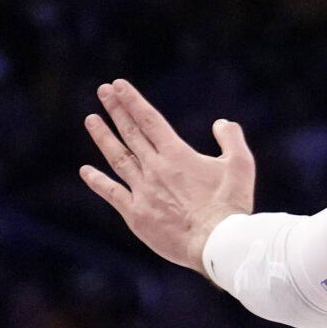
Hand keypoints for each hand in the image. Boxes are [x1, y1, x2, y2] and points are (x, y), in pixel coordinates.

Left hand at [80, 80, 255, 274]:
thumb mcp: (241, 165)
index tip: (118, 85)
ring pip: (117, 158)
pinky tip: (85, 171)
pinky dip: (97, 181)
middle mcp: (155, 168)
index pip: (149, 120)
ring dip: (103, 137)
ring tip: (90, 119)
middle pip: (131, 133)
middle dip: (116, 110)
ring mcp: (142, 191)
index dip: (132, 101)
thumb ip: (231, 139)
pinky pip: (112, 193)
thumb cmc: (231, 204)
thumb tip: (221, 123)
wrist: (216, 242)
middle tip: (104, 91)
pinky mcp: (136, 214)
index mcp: (177, 155)